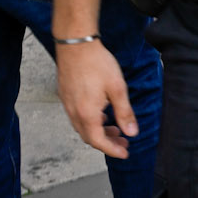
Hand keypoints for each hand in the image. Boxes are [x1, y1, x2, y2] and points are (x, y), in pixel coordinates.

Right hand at [56, 40, 138, 156]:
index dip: (112, 150)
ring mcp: (67, 104)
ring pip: (82, 127)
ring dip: (98, 132)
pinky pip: (77, 117)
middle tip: (124, 142)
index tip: (125, 153)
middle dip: (107, 143)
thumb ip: (124, 113)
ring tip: (115, 128)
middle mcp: (74, 112)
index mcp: (87, 114)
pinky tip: (102, 114)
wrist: (76, 44)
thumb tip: (132, 133)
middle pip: (89, 137)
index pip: (98, 142)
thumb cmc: (97, 64)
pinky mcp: (65, 96)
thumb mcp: (117, 89)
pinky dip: (91, 121)